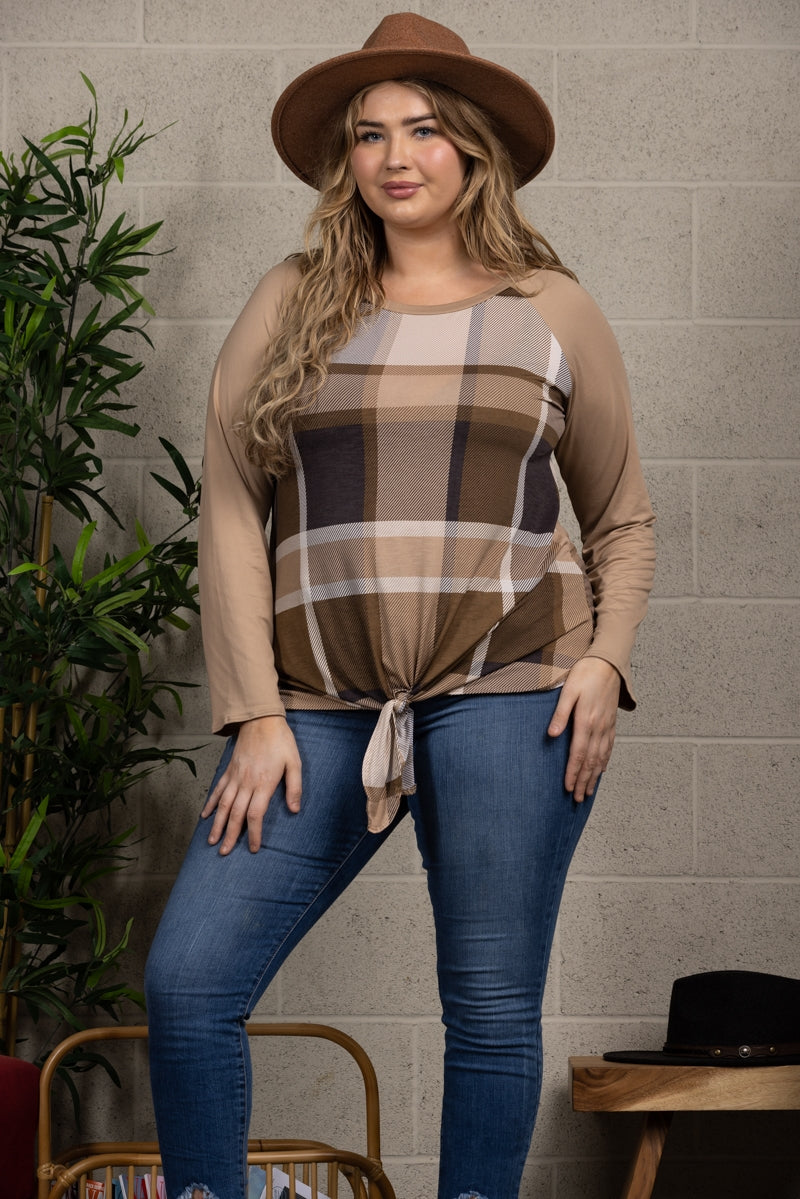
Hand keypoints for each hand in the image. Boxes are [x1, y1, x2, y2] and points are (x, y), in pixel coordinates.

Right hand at [201, 715, 301, 853]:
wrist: (261, 719)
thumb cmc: (281, 741)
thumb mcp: (295, 763)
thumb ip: (294, 787)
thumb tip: (294, 810)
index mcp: (263, 784)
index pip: (255, 815)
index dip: (253, 833)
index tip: (253, 848)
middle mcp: (246, 783)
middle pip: (235, 814)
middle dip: (229, 835)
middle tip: (224, 853)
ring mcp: (235, 777)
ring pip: (223, 805)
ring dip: (217, 824)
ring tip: (212, 841)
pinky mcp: (229, 770)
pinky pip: (218, 789)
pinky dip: (210, 803)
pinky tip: (205, 815)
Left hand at [547, 658, 620, 801]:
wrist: (608, 663)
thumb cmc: (585, 674)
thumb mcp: (568, 691)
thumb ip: (560, 714)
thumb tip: (552, 735)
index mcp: (585, 721)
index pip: (578, 754)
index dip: (573, 773)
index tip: (569, 788)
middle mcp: (598, 727)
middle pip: (590, 761)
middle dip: (584, 781)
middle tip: (578, 799)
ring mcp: (607, 726)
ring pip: (601, 757)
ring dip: (594, 776)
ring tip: (589, 792)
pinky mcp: (611, 723)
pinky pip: (609, 747)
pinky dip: (605, 762)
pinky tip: (601, 770)